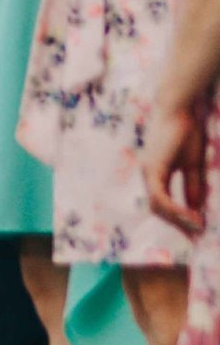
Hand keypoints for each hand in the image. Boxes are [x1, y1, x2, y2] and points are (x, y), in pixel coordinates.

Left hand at [144, 95, 207, 234]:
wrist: (181, 108)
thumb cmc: (187, 131)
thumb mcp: (193, 165)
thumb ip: (193, 186)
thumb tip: (197, 208)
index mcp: (156, 174)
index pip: (163, 203)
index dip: (179, 218)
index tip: (195, 230)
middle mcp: (148, 175)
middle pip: (158, 208)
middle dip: (178, 223)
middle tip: (196, 236)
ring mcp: (148, 172)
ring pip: (158, 205)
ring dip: (178, 219)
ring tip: (196, 227)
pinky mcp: (152, 168)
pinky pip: (159, 196)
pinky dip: (174, 208)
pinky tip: (189, 216)